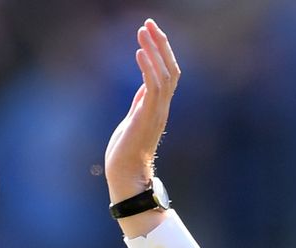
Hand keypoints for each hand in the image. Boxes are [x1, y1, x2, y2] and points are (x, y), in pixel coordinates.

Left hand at [105, 19, 179, 236]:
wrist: (125, 177)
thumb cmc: (125, 154)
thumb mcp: (132, 121)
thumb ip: (139, 104)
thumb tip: (142, 88)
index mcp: (158, 107)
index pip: (166, 73)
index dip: (161, 52)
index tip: (149, 32)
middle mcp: (162, 107)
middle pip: (170, 68)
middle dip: (160, 44)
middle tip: (148, 23)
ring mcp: (157, 112)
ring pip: (164, 73)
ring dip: (155, 50)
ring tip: (144, 30)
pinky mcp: (147, 116)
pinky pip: (153, 87)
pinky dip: (148, 67)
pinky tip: (140, 52)